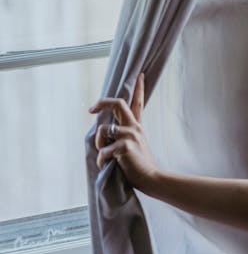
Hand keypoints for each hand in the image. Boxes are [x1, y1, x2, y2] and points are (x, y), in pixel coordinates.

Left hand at [90, 73, 155, 190]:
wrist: (151, 178)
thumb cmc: (139, 166)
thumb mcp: (134, 146)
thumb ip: (122, 135)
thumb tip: (104, 130)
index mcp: (136, 126)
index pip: (138, 102)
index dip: (139, 87)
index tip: (139, 75)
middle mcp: (134, 127)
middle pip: (118, 103)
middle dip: (101, 102)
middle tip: (91, 109)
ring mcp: (130, 135)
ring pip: (103, 129)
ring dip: (99, 144)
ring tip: (105, 157)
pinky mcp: (125, 146)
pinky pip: (103, 150)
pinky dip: (101, 160)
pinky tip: (108, 166)